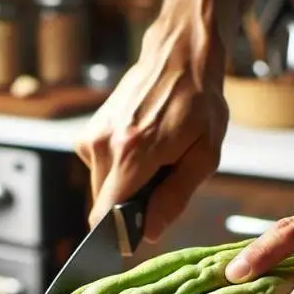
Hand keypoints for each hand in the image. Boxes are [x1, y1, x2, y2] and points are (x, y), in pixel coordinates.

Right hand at [75, 11, 228, 241]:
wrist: (179, 56)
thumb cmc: (199, 103)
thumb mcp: (204, 154)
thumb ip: (175, 196)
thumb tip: (150, 233)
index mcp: (132, 154)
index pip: (105, 216)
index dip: (118, 235)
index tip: (136, 236)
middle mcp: (103, 146)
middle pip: (104, 206)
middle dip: (130, 207)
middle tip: (161, 182)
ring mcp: (92, 137)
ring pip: (102, 188)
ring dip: (126, 187)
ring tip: (154, 161)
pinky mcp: (89, 132)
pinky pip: (100, 170)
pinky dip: (119, 169)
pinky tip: (141, 148)